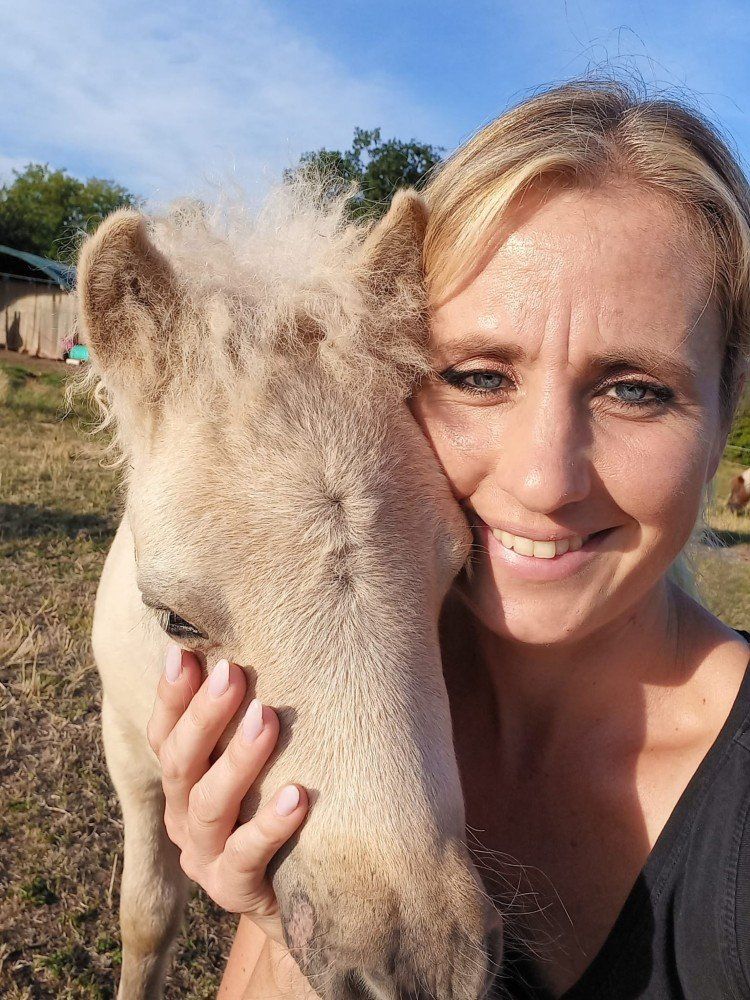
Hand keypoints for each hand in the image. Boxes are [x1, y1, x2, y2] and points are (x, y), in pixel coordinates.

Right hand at [146, 645, 307, 944]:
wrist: (298, 894)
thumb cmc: (280, 809)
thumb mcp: (260, 764)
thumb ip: (251, 716)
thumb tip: (257, 647)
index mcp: (184, 781)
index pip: (165, 733)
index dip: (170, 694)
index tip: (184, 652)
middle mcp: (184, 816)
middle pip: (181, 761)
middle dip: (204, 714)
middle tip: (233, 673)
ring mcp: (205, 856)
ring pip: (208, 805)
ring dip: (236, 760)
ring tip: (264, 720)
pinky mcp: (234, 889)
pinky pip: (246, 857)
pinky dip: (269, 825)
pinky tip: (298, 796)